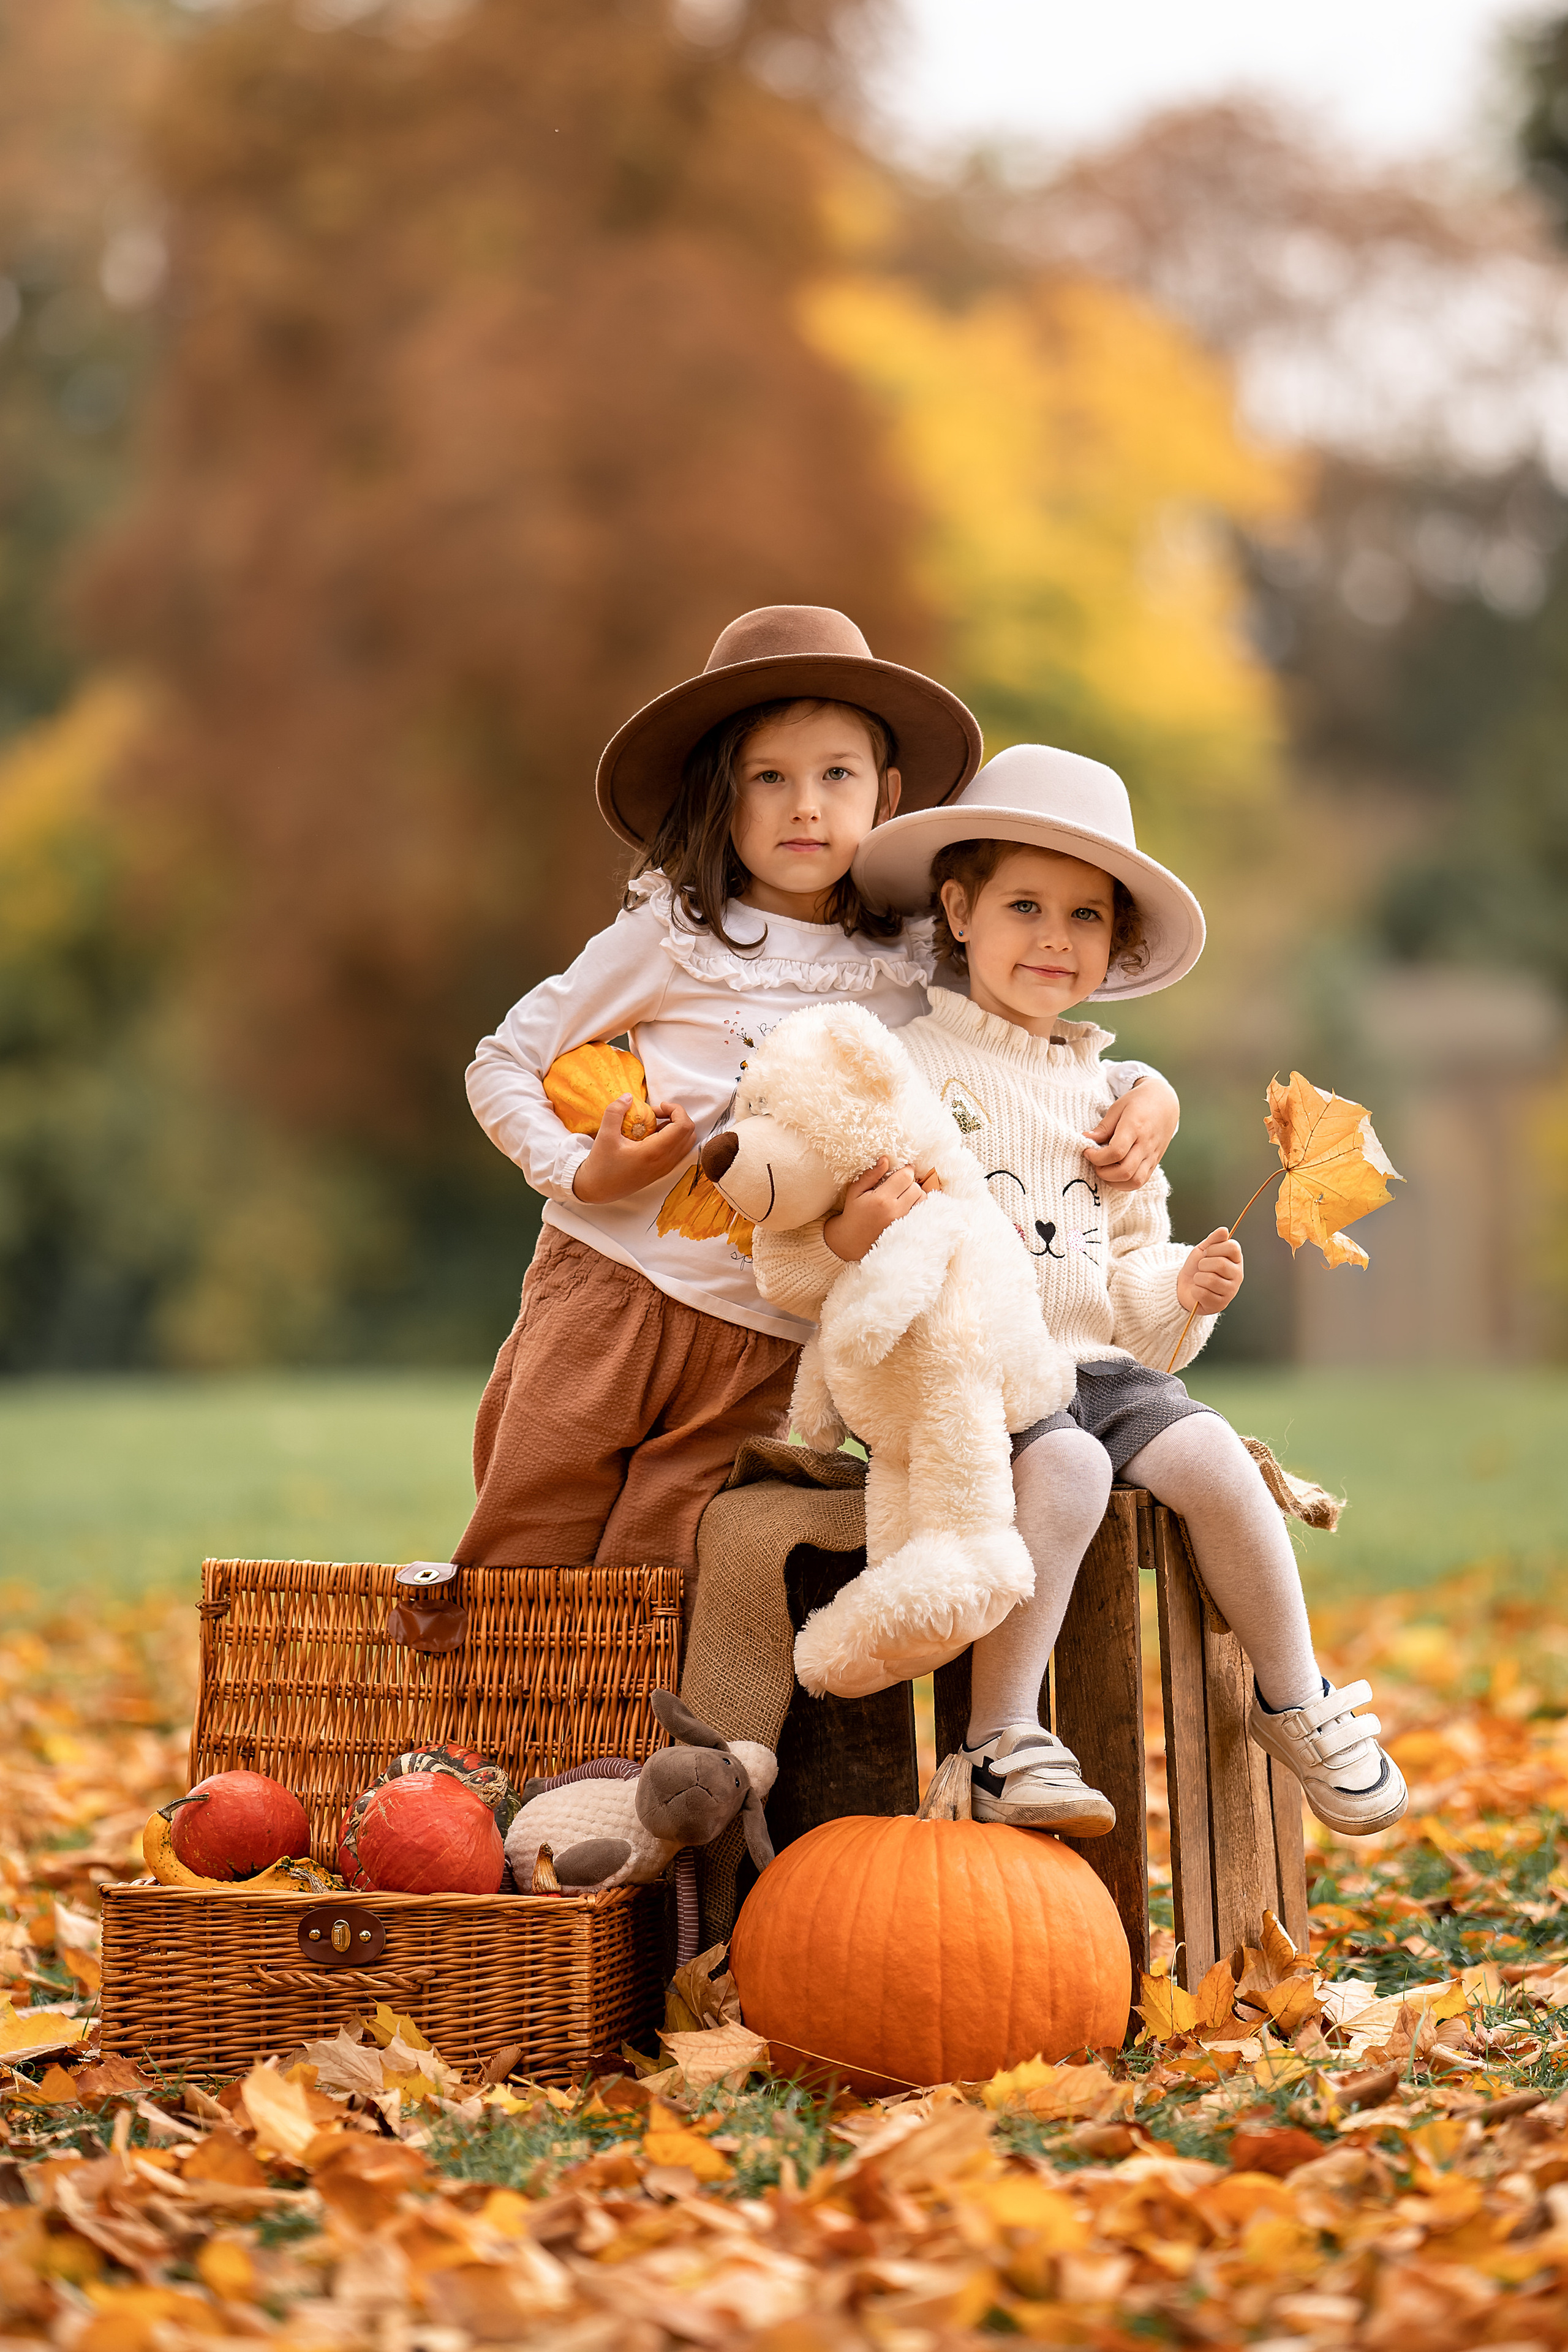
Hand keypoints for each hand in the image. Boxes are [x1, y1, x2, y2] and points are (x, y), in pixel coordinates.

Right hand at [572, 1095, 696, 1204]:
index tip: (656, 1107)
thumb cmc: (601, 1164)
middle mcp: (665, 1162)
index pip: (683, 1126)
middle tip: (654, 1113)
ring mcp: (666, 1168)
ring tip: (652, 1123)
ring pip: (687, 1142)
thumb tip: (628, 1097)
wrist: (598, 1190)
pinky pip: (679, 1150)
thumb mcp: (604, 1135)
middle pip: (689, 1132)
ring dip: (675, 1127)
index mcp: (654, 1152)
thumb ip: (615, 1112)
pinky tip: (651, 1136)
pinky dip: (672, 1138)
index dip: (676, 1110)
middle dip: (676, 1116)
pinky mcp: (662, 1171)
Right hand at [823, 1156, 937, 1262]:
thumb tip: (885, 1159)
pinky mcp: (908, 1229)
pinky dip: (917, 1205)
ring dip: (915, 1194)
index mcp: (881, 1199)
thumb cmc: (854, 1212)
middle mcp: (895, 1211)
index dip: (905, 1170)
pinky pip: (922, 1212)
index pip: (906, 1177)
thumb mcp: (856, 1190)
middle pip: (916, 1187)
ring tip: (903, 1196)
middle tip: (899, 1186)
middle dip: (909, 1183)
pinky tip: (906, 1205)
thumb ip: (871, 1174)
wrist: (852, 1240)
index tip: (901, 1171)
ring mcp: (903, 1222)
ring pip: (922, 1199)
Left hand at [1082, 1075, 1179, 1189]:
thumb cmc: (1139, 1101)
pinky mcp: (1155, 1162)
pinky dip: (1125, 1184)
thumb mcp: (1117, 1107)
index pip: (1116, 1152)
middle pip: (1125, 1171)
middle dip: (1103, 1172)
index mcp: (1135, 1127)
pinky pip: (1141, 1181)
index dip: (1097, 1157)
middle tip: (1095, 1162)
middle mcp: (1146, 1145)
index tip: (1087, 1151)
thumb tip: (1086, 1139)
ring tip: (1105, 1169)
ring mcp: (1152, 1156)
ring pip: (1135, 1181)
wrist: (1165, 1102)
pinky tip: (1115, 1174)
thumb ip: (1103, 1127)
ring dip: (1114, 1181)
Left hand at [1176, 1227, 1242, 1314]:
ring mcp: (1230, 1291)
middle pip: (1221, 1264)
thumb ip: (1213, 1240)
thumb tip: (1224, 1230)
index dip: (1214, 1248)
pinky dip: (1195, 1291)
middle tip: (1201, 1268)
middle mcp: (1237, 1276)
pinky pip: (1203, 1293)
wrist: (1183, 1286)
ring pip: (1211, 1280)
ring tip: (1199, 1280)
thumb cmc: (1196, 1268)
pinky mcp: (1220, 1305)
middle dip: (1203, 1264)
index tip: (1207, 1253)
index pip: (1232, 1247)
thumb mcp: (1203, 1250)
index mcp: (1236, 1260)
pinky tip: (1198, 1291)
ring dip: (1198, 1278)